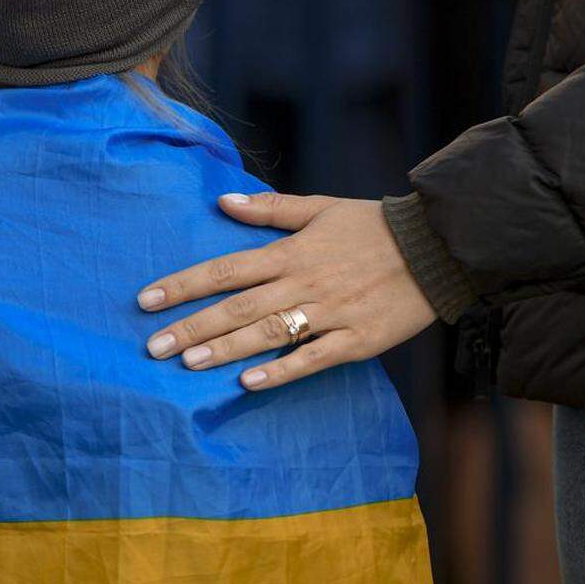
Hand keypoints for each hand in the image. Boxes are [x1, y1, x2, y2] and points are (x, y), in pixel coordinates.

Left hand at [136, 193, 436, 390]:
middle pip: (237, 306)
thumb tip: (223, 200)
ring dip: (225, 349)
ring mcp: (330, 314)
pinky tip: (247, 383)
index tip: (146, 300)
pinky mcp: (357, 341)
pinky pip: (312, 359)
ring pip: (268, 333)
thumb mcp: (320, 207)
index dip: (183, 285)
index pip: (224, 269)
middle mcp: (303, 283)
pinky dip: (280, 371)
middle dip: (191, 326)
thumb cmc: (373, 227)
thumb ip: (270, 209)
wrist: (438, 247)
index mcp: (290, 253)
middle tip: (152, 346)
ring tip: (186, 364)